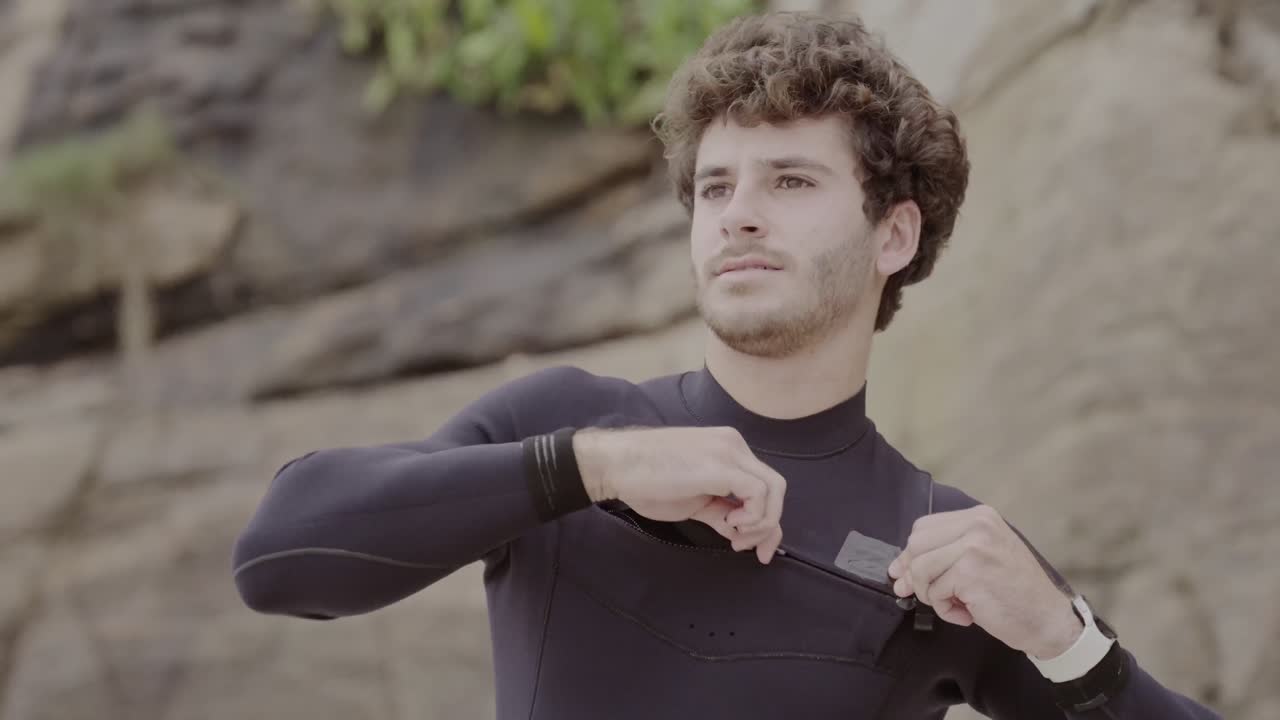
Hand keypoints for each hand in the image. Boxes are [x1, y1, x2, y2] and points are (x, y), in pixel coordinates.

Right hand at [573, 426, 785, 563]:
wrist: (616, 464)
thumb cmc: (645, 480)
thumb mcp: (692, 499)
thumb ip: (719, 510)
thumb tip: (740, 533)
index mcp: (728, 450)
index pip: (764, 486)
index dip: (768, 521)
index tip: (756, 550)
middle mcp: (734, 446)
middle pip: (776, 488)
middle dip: (770, 526)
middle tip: (750, 550)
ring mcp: (729, 453)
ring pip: (774, 490)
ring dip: (760, 524)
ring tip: (733, 538)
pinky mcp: (721, 467)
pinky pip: (758, 493)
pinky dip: (752, 516)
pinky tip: (728, 526)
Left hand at [886, 505, 1082, 657]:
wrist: (1048, 620)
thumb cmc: (1014, 592)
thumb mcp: (982, 559)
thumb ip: (944, 555)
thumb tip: (898, 570)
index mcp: (980, 517)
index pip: (924, 527)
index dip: (911, 554)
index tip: (906, 575)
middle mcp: (978, 525)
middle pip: (916, 544)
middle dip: (915, 575)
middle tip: (932, 595)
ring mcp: (974, 547)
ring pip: (921, 569)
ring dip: (931, 594)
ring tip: (955, 604)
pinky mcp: (971, 573)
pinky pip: (936, 592)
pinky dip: (945, 610)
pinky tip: (968, 614)